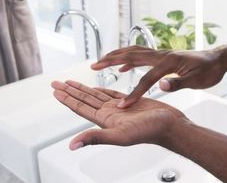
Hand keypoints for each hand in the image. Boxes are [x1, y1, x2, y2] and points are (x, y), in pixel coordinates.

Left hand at [51, 80, 186, 149]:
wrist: (171, 126)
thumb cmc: (151, 132)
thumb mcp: (120, 135)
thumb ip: (96, 137)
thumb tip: (73, 145)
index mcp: (105, 120)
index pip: (80, 108)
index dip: (67, 99)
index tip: (55, 91)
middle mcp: (110, 114)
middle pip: (84, 100)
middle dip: (70, 91)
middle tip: (56, 83)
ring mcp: (120, 108)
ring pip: (96, 96)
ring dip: (83, 89)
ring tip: (70, 83)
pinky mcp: (131, 102)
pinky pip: (112, 93)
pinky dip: (102, 89)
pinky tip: (96, 87)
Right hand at [92, 46, 226, 107]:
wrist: (219, 58)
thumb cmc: (210, 70)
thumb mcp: (197, 80)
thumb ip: (179, 83)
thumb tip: (162, 86)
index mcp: (169, 62)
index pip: (147, 79)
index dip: (134, 93)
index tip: (122, 106)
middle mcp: (162, 55)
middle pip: (131, 56)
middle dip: (111, 60)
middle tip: (94, 65)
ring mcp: (161, 54)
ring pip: (133, 52)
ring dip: (116, 55)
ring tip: (100, 61)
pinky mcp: (163, 56)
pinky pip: (141, 56)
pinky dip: (128, 59)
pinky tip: (122, 67)